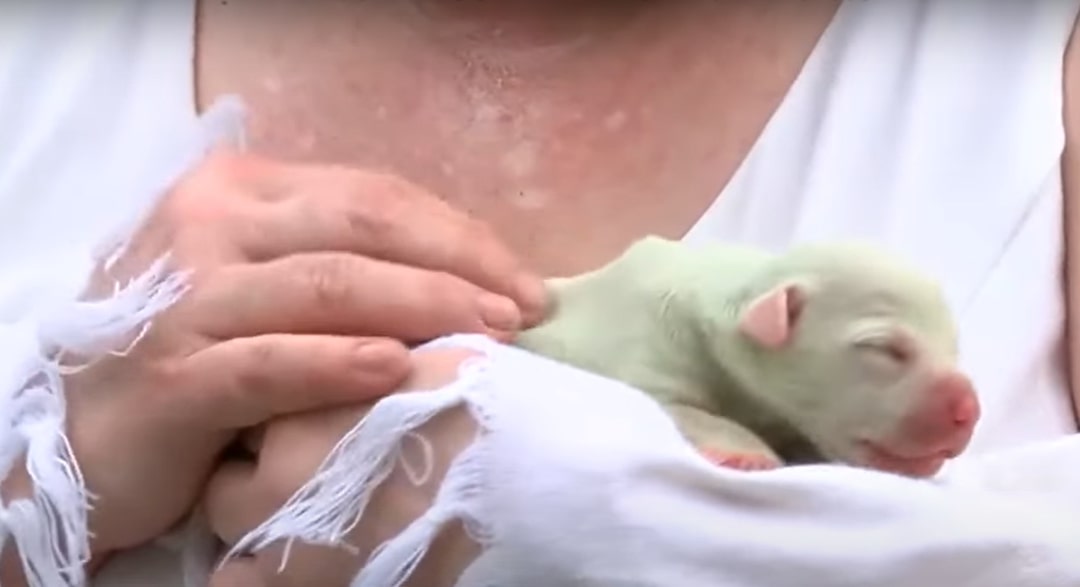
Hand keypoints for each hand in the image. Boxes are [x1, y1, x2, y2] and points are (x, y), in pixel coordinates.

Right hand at [61, 150, 546, 558]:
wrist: (82, 438)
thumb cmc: (194, 355)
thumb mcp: (262, 286)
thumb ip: (338, 263)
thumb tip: (465, 277)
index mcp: (239, 191)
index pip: (372, 194)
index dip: (458, 233)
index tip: (521, 278)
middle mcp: (207, 224)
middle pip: (362, 226)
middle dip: (459, 264)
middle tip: (523, 310)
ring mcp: (184, 297)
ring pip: (327, 285)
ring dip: (424, 307)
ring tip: (491, 336)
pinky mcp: (170, 376)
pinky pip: (270, 362)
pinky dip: (340, 364)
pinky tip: (398, 370)